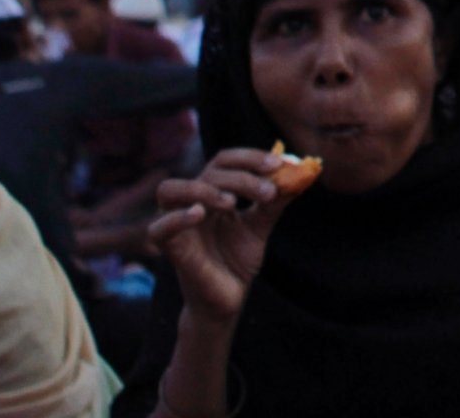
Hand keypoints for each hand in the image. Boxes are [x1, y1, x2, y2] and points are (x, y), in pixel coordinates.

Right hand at [148, 150, 298, 322]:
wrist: (228, 300)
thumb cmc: (238, 261)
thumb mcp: (260, 226)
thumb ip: (275, 201)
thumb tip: (301, 172)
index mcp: (213, 194)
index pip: (224, 161)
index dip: (249, 157)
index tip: (278, 165)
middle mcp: (192, 203)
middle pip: (207, 172)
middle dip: (241, 176)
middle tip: (269, 192)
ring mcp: (178, 225)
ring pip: (171, 190)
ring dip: (204, 189)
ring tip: (232, 203)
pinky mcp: (170, 249)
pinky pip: (158, 229)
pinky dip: (176, 218)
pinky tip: (199, 214)